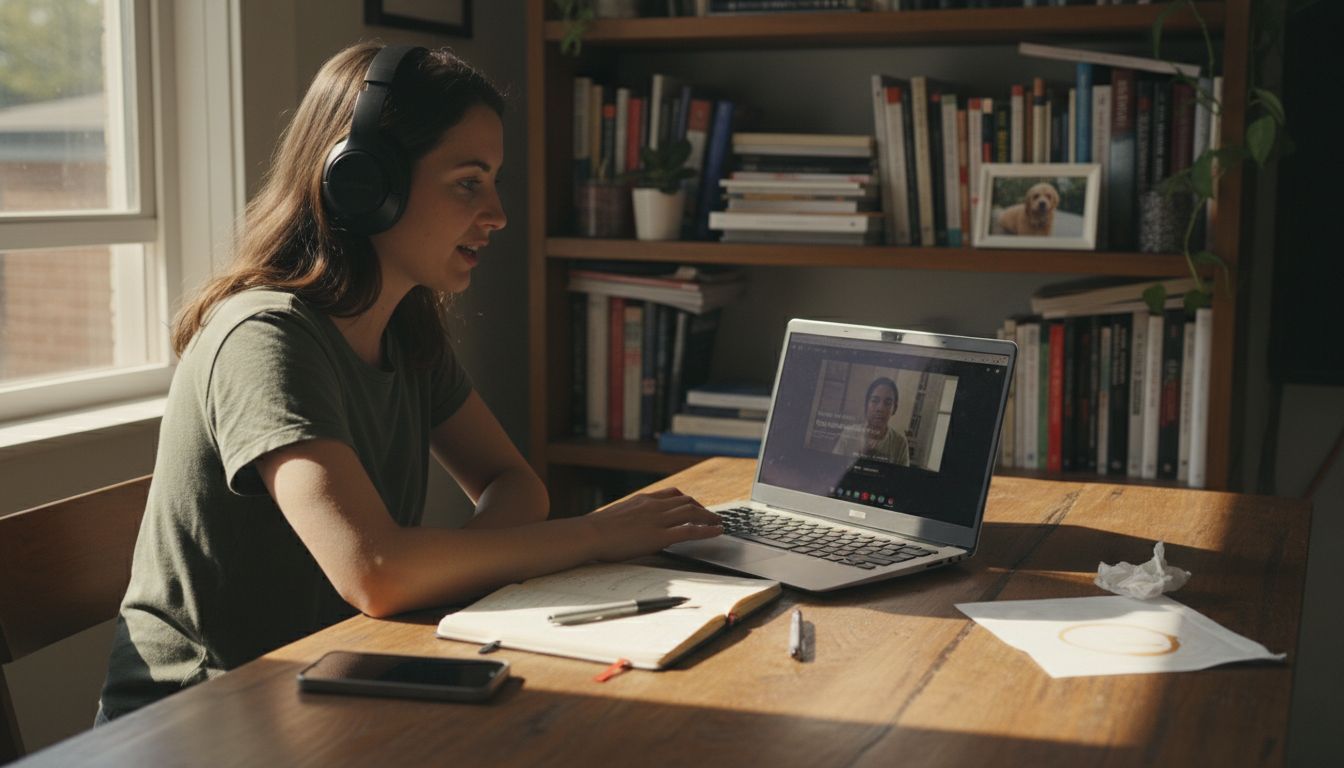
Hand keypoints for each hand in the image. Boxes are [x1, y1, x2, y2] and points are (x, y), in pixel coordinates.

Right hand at [583, 487, 722, 561]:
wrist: (590, 534)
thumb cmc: (597, 530)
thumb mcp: (618, 516)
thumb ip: (633, 518)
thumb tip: (638, 527)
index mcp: (643, 500)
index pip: (672, 494)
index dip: (687, 500)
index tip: (694, 504)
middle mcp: (653, 505)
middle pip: (685, 501)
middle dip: (701, 507)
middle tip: (711, 515)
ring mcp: (658, 520)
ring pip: (691, 511)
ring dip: (708, 516)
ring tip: (718, 522)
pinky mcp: (659, 536)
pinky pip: (690, 530)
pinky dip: (706, 529)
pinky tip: (717, 531)